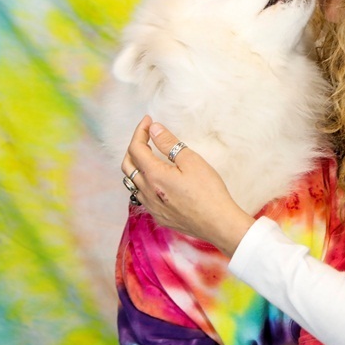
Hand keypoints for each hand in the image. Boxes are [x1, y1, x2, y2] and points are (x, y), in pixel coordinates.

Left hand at [121, 116, 255, 256]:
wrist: (218, 223)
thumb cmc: (208, 191)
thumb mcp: (191, 160)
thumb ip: (169, 143)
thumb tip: (154, 128)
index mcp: (153, 175)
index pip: (136, 148)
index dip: (140, 132)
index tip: (148, 121)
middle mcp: (147, 192)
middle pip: (127, 165)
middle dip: (133, 147)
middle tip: (146, 136)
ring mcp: (151, 206)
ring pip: (132, 183)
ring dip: (136, 166)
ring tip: (149, 156)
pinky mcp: (159, 216)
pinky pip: (142, 196)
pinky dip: (143, 182)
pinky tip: (156, 180)